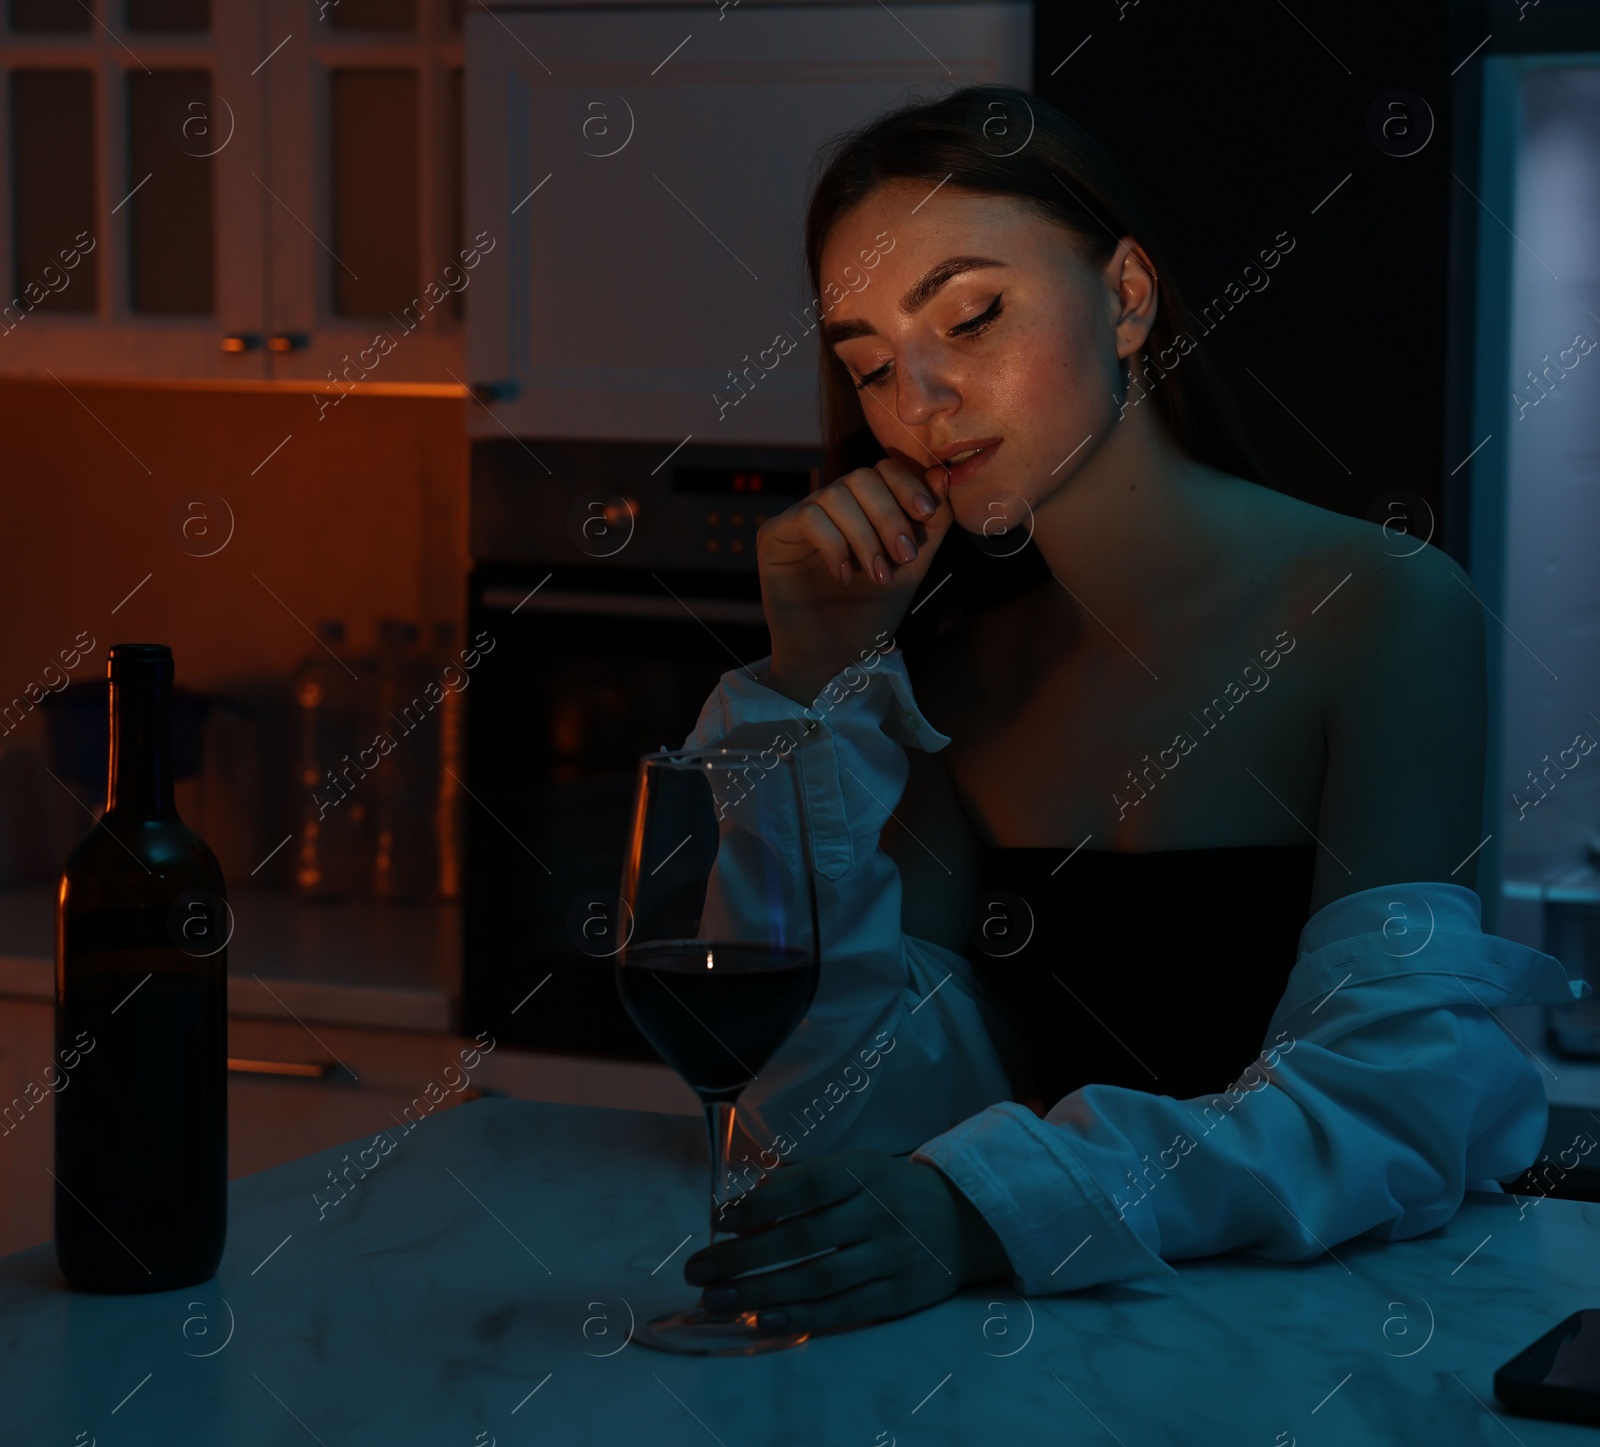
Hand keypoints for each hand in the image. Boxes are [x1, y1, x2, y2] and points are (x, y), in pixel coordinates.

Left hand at [682, 1150, 1012, 1336]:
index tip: (720, 1220)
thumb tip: (742, 1207)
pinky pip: (843, 1309)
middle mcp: (877, 1213)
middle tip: (699, 1271)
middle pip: (804, 1238)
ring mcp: (890, 1257)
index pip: (808, 1187)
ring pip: (819, 1278)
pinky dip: (802, 1316)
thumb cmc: (889, 1189)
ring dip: (762, 1291)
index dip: (762, 1203)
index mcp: (863, 1173)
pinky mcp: (898, 1295)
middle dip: (744, 1257)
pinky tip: (764, 1319)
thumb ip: (803, 1181)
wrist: (961, 1218)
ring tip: (718, 1300)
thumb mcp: (855, 1168)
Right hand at [757, 453, 955, 705]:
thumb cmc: (871, 613)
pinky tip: (844, 576)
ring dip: (865, 535)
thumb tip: (942, 475)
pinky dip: (834, 545)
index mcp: (864, 507)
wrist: (835, 657)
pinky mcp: (774, 535)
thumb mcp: (912, 567)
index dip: (907, 483)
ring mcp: (801, 519)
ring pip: (835, 496)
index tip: (926, 512)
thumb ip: (930, 524)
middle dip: (889, 515)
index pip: (883, 470)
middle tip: (904, 555)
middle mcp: (831, 506)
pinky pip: (808, 517)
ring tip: (878, 574)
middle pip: (861, 478)